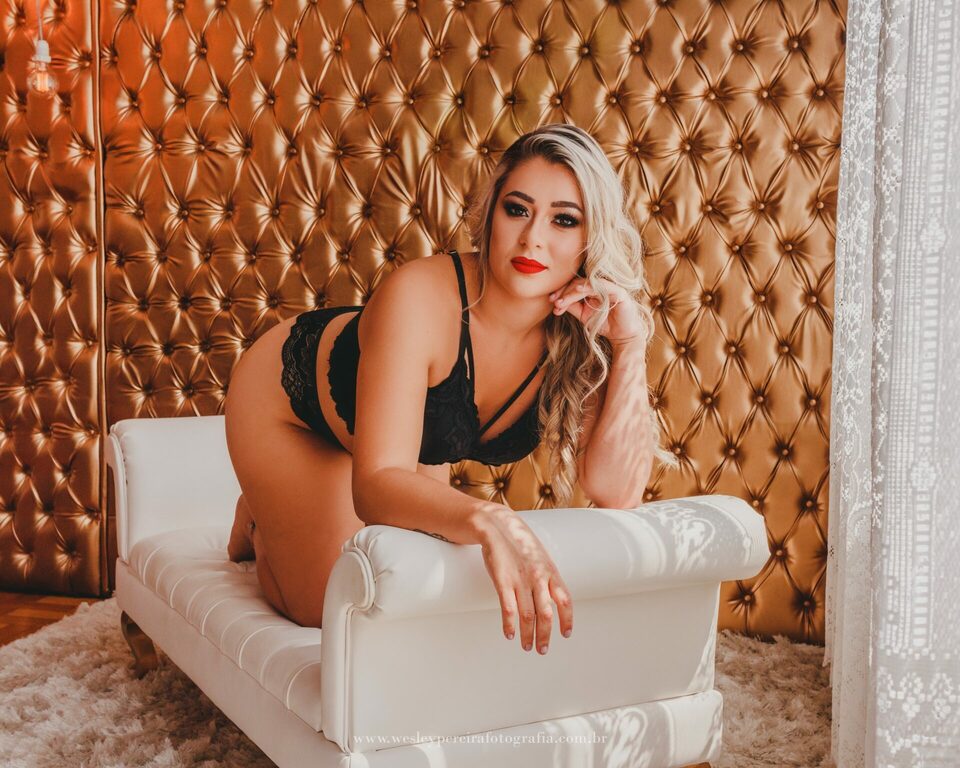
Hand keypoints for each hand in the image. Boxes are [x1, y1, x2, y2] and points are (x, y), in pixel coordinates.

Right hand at [476, 507, 572, 653]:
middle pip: (546, 614)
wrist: (498, 526)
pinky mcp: (502, 581)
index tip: (566, 634)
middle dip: (545, 635)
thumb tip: (555, 598)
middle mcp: (538, 578)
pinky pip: (508, 608)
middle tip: (542, 650)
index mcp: (550, 572)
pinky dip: (510, 624)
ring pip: (528, 616)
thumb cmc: (520, 543)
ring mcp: (520, 580)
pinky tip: (509, 634)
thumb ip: (548, 577)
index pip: (565, 601)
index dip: (567, 620)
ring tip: (526, 646)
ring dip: (528, 635)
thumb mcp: (541, 557)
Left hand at [549, 276, 646, 346]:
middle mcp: (601, 286)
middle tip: (554, 301)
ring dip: (572, 292)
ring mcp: (610, 287)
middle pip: (578, 283)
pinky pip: (603, 286)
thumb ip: (572, 307)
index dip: (562, 291)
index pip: (574, 285)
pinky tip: (578, 289)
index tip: (551, 300)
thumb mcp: (583, 315)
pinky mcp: (619, 292)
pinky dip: (590, 286)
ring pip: (587, 284)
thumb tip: (556, 303)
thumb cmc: (604, 324)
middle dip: (564, 292)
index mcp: (593, 290)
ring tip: (561, 301)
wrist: (622, 336)